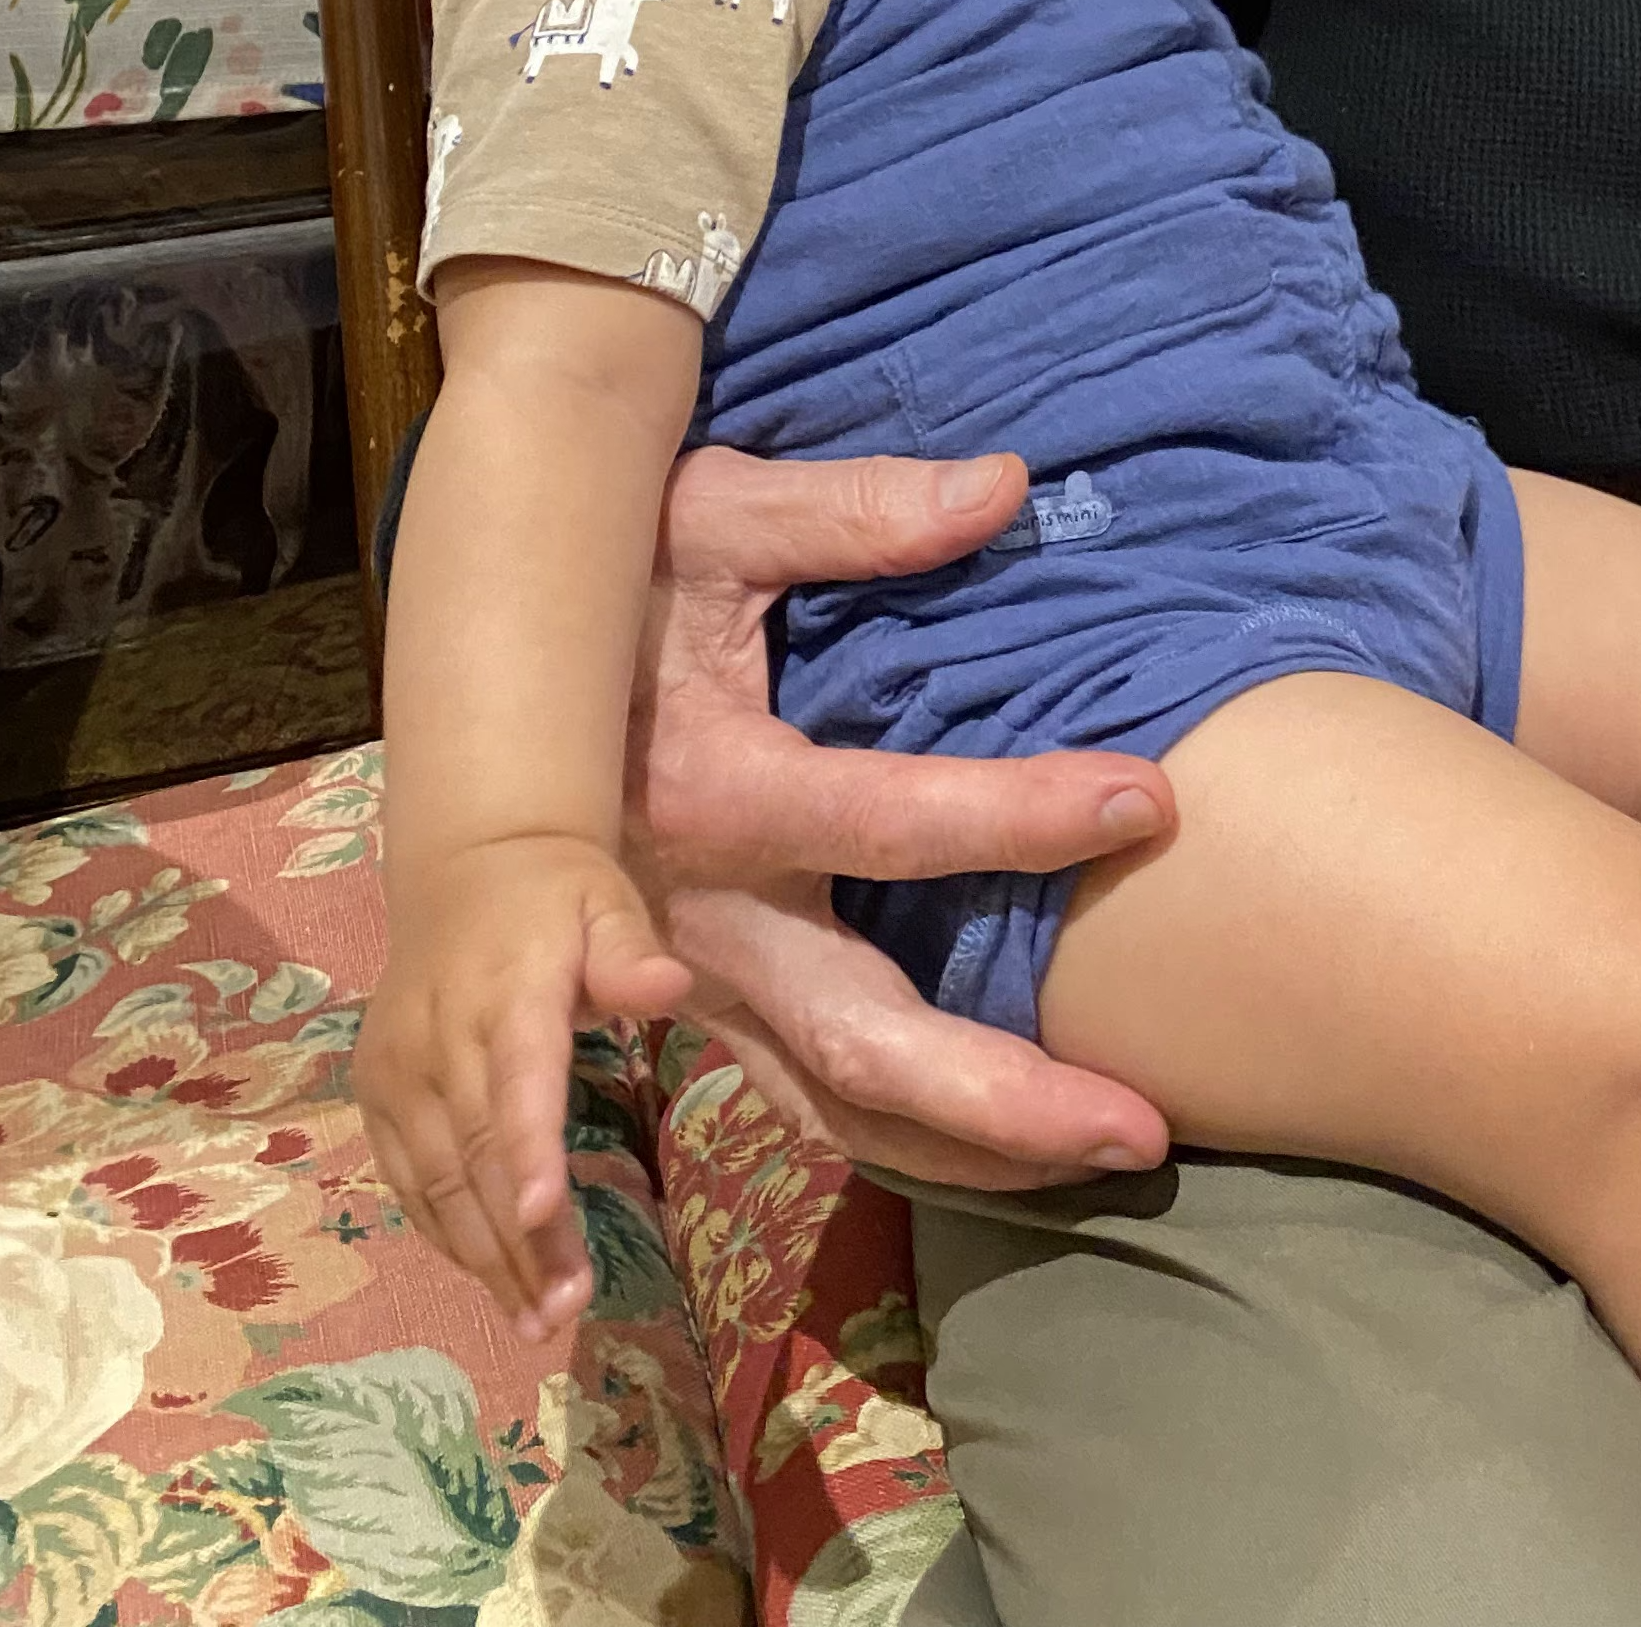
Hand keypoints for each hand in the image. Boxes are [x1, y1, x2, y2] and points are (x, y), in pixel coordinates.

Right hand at [355, 832, 689, 1340]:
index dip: (527, 1152)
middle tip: (565, 1310)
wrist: (464, 865)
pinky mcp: (376, 1092)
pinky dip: (444, 1232)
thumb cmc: (555, 891)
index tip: (544, 1216)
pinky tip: (488, 1276)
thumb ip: (632, 948)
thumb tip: (671, 986)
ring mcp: (398, 1070)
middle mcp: (439, 1037)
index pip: (515, 1080)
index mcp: (504, 989)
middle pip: (478, 1152)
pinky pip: (407, 1178)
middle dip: (520, 1239)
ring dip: (483, 1256)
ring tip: (535, 1318)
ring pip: (436, 1181)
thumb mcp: (606, 896)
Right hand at [626, 446, 1177, 1189]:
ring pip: (832, 1107)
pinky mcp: (695, 1008)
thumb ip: (856, 512)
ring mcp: (693, 983)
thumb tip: (1004, 486)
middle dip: (1008, 1096)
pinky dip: (898, 1141)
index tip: (1153, 801)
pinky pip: (797, 1102)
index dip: (1026, 814)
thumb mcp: (716, 519)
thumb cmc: (617, 584)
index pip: (893, 820)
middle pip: (864, 1040)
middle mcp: (702, 916)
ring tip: (1105, 1154)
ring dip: (971, 1148)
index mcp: (714, 790)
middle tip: (1144, 1126)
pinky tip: (995, 1152)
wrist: (488, 677)